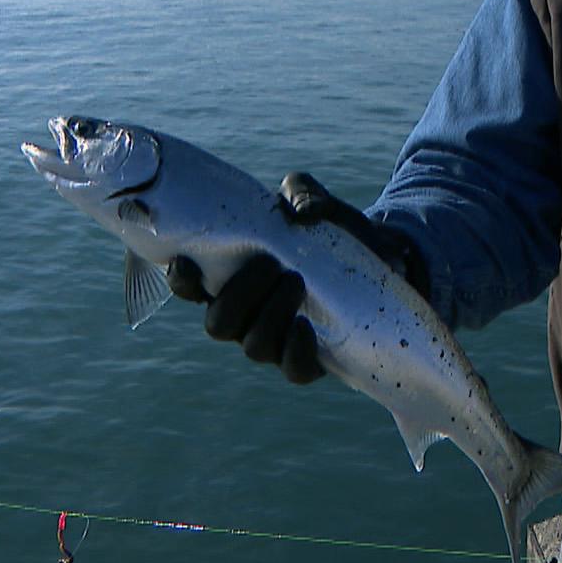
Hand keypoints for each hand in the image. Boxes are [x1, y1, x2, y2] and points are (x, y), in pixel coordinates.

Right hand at [164, 172, 427, 384]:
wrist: (380, 258)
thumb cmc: (332, 231)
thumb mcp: (318, 203)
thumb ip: (302, 192)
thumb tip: (300, 213)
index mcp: (233, 279)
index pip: (192, 289)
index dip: (181, 282)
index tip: (186, 262)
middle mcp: (246, 316)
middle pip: (219, 323)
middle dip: (240, 294)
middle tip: (270, 265)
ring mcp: (275, 341)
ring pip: (253, 346)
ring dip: (270, 314)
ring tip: (296, 280)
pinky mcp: (307, 359)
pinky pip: (292, 370)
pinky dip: (295, 350)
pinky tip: (306, 325)